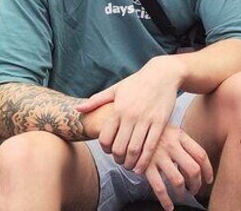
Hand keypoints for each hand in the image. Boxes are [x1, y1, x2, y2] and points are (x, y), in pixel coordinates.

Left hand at [78, 56, 184, 171]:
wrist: (162, 74)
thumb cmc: (137, 82)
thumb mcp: (116, 89)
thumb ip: (96, 101)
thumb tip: (78, 109)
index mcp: (118, 109)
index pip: (105, 137)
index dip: (105, 149)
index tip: (109, 151)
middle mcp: (131, 115)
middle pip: (120, 147)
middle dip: (118, 159)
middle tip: (120, 162)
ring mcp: (146, 119)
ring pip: (135, 149)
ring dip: (130, 163)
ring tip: (130, 166)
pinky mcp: (161, 122)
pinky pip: (151, 146)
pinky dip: (144, 160)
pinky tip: (141, 166)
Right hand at [143, 125, 213, 210]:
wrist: (130, 128)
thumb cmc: (154, 132)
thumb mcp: (171, 131)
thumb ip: (183, 144)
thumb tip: (198, 164)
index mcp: (180, 136)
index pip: (201, 155)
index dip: (208, 170)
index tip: (208, 179)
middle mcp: (171, 145)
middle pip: (193, 169)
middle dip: (197, 184)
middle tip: (194, 190)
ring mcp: (158, 156)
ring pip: (178, 180)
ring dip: (182, 192)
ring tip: (182, 195)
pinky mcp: (145, 166)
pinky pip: (159, 187)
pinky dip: (166, 200)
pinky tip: (169, 206)